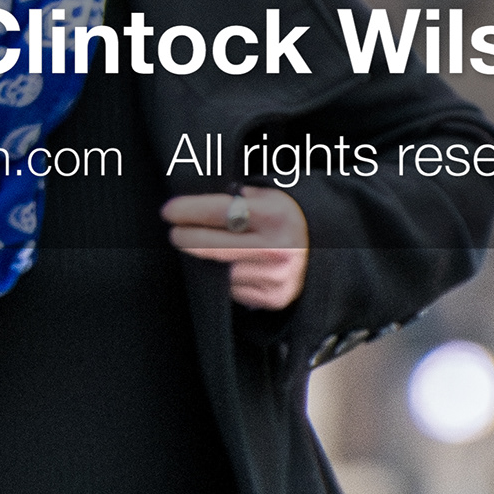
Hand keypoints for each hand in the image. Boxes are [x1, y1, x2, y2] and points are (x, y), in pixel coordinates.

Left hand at [163, 186, 308, 312]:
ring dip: (201, 261)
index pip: (219, 212)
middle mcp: (278, 248)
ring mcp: (276, 276)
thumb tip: (192, 203)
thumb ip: (235, 196)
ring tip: (198, 248)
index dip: (188, 211)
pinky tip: (222, 269)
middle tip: (174, 232)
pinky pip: (232, 290)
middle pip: (212, 246)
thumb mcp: (267, 196)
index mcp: (275, 216)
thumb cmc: (281, 218)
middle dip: (184, 238)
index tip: (168, 212)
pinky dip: (222, 280)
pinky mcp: (274, 297)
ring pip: (218, 271)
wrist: (324, 249)